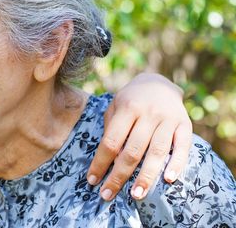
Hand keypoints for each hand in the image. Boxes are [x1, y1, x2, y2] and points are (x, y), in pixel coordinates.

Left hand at [87, 73, 191, 200]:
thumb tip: (106, 160)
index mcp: (126, 109)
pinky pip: (183, 147)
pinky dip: (177, 164)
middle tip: (108, 195)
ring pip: (157, 152)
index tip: (92, 180)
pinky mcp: (185, 124)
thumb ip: (110, 130)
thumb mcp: (114, 108)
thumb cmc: (130, 101)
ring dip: (146, 176)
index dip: (100, 162)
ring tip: (136, 195)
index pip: (111, 141)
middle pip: (132, 150)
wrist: (158, 83)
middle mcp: (148, 114)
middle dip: (119, 176)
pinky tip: (168, 179)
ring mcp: (168, 119)